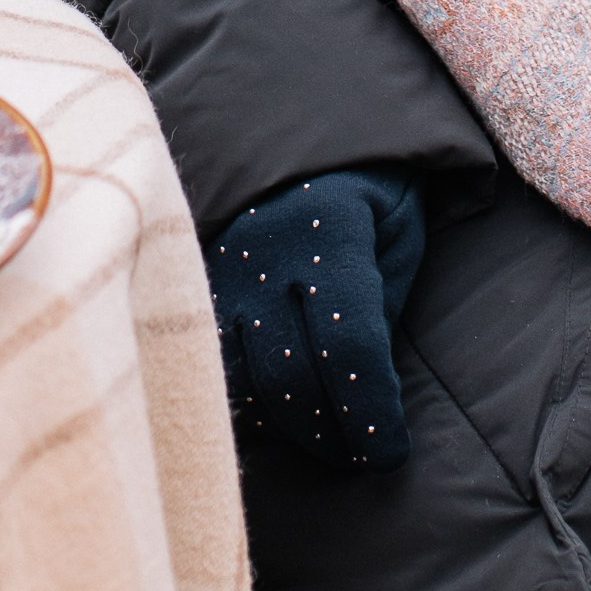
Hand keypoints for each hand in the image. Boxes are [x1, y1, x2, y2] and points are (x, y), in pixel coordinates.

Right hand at [206, 167, 426, 470]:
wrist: (303, 137)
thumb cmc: (368, 200)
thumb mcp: (394, 241)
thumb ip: (378, 316)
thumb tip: (369, 405)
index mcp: (330, 229)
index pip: (350, 346)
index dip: (372, 413)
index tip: (392, 451)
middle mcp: (265, 251)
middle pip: (292, 376)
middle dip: (331, 433)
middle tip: (362, 453)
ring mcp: (222, 272)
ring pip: (245, 380)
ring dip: (290, 429)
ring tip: (327, 437)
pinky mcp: (196, 290)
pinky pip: (215, 368)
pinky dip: (250, 404)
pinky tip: (282, 412)